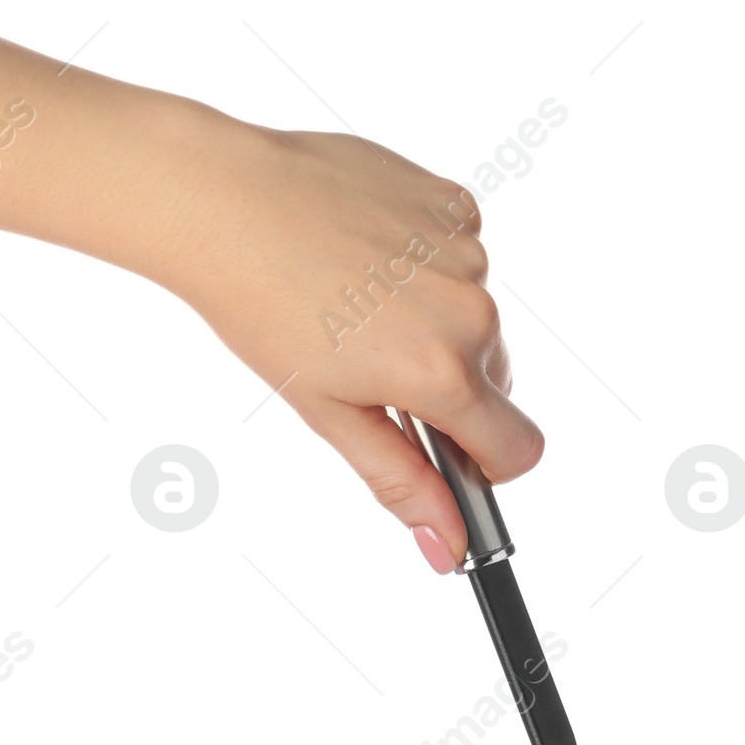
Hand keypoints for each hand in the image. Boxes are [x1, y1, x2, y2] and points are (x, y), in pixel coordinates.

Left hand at [152, 115, 544, 567]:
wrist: (225, 201)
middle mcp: (472, 311)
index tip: (445, 454)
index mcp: (443, 374)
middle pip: (493, 382)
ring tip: (356, 301)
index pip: (519, 450)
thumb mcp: (329, 413)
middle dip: (447, 386)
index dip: (484, 465)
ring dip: (433, 321)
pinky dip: (427, 265)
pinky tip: (368, 255)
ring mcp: (468, 250)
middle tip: (370, 367)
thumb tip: (447, 543)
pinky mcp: (454, 202)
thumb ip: (400, 480)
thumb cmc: (261, 306)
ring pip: (475, 317)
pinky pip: (461, 256)